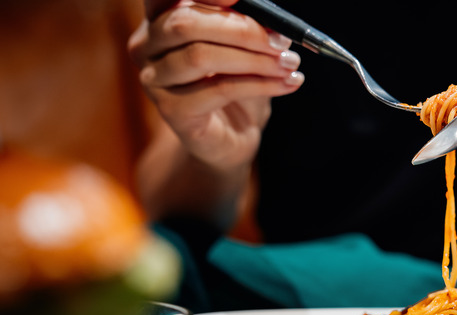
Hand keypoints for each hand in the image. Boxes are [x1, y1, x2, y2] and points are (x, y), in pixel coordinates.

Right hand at [128, 0, 303, 168]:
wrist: (232, 133)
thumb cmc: (235, 82)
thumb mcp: (239, 45)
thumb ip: (241, 23)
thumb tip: (270, 18)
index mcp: (159, 19)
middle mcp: (146, 46)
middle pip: (186, 24)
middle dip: (242, 29)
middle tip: (282, 40)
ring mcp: (154, 80)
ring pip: (201, 57)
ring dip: (255, 59)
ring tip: (289, 63)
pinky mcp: (172, 111)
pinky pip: (219, 89)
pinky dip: (260, 84)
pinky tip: (287, 83)